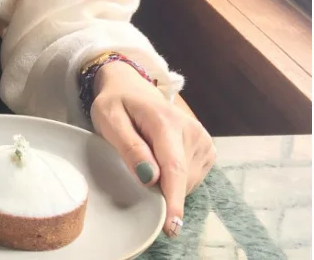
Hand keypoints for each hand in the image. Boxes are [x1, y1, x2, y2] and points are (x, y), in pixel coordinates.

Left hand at [89, 61, 215, 237]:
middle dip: (160, 189)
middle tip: (135, 167)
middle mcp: (191, 130)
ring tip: (146, 157)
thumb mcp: (109, 119)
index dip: (173, 199)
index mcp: (165, 120)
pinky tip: (160, 161)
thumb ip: (129, 147)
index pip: (173, 167)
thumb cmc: (116, 104)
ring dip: (166, 183)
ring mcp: (202, 139)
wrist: (131, 88)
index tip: (172, 226)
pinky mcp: (206, 149)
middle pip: (180, 179)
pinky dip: (175, 179)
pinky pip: (191, 178)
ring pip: (187, 182)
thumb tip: (150, 178)